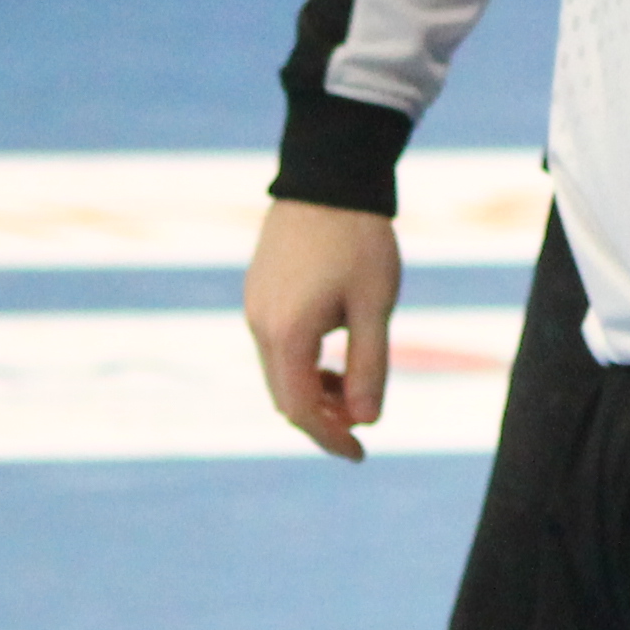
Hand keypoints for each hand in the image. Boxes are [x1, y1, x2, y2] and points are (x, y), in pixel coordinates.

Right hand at [243, 197, 402, 460]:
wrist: (330, 175)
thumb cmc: (360, 240)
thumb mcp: (375, 306)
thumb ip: (369, 365)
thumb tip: (365, 420)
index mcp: (286, 333)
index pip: (301, 409)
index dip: (329, 437)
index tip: (359, 453)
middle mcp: (259, 324)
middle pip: (285, 395)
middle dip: (321, 419)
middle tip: (361, 428)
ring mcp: (254, 306)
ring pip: (279, 371)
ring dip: (314, 390)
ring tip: (355, 388)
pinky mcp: (259, 291)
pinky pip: (276, 344)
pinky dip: (303, 363)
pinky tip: (336, 355)